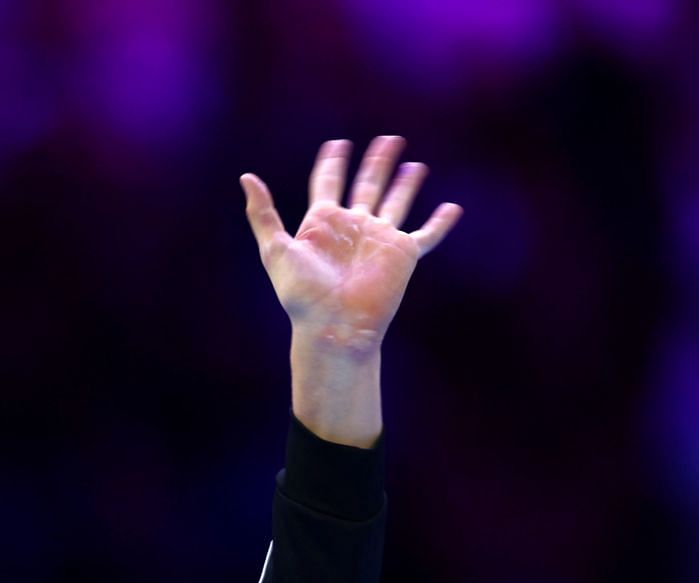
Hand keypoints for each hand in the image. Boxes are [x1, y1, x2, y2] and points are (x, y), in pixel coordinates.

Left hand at [240, 136, 460, 352]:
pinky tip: (452, 208)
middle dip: (377, 162)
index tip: (337, 144)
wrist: (333, 327)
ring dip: (406, 184)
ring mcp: (379, 239)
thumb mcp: (275, 250)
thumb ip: (263, 214)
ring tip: (416, 165)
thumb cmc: (301, 295)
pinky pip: (427, 235)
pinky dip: (441, 223)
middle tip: (389, 139)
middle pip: (367, 184)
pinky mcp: (403, 254)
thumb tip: (246, 177)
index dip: (332, 163)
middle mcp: (353, 226)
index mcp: (323, 223)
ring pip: (397, 202)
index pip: (328, 183)